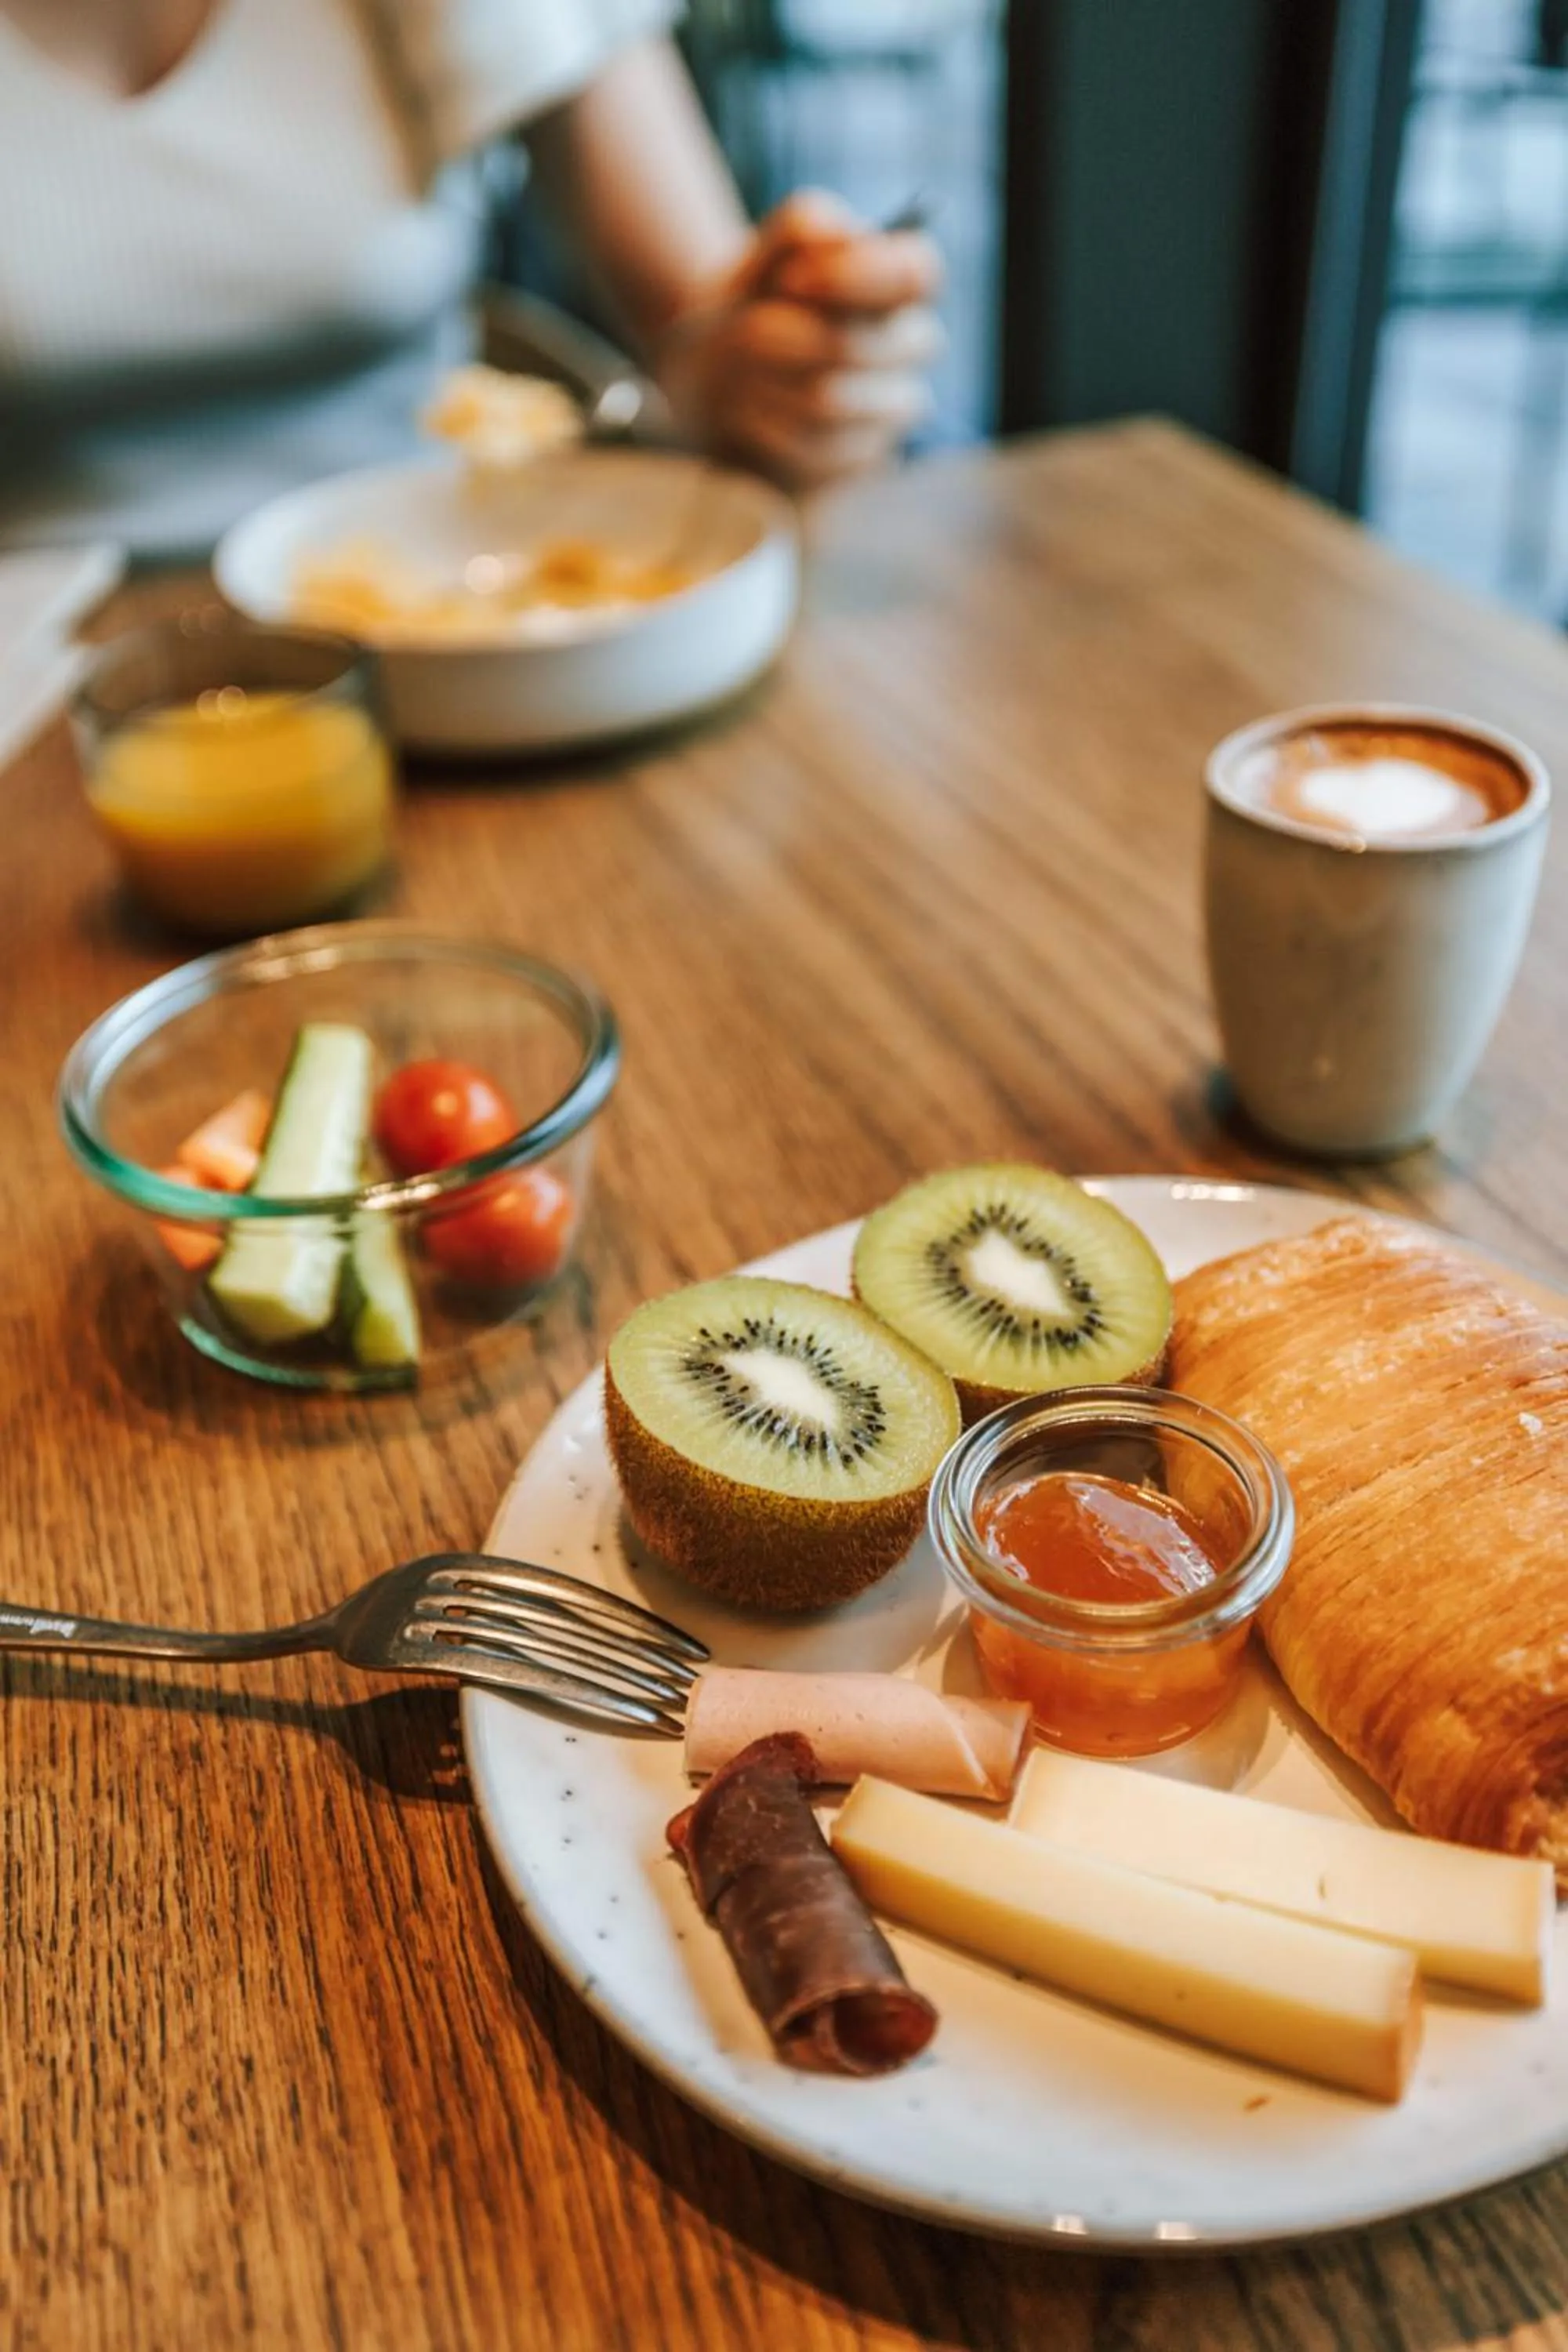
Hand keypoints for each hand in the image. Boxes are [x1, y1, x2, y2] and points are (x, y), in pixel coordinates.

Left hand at [657, 190, 944, 489]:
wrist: (712, 380)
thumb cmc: (751, 306)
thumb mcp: (765, 253)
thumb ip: (804, 227)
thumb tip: (834, 236)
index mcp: (898, 287)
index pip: (917, 273)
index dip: (855, 276)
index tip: (791, 281)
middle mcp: (907, 351)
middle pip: (856, 344)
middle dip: (780, 336)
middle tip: (742, 330)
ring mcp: (888, 415)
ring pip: (827, 400)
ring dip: (760, 381)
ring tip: (732, 371)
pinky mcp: (856, 464)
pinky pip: (808, 451)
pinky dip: (759, 426)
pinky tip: (744, 412)